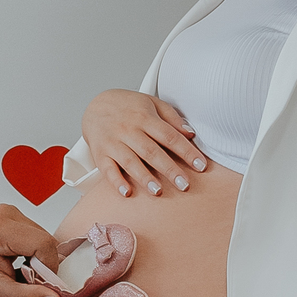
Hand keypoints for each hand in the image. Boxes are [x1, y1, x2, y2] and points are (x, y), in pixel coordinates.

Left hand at [0, 205, 65, 296]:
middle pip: (45, 241)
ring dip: (38, 263)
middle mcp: (5, 213)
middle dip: (42, 268)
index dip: (48, 270)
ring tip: (16, 277)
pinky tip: (16, 268)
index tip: (39, 289)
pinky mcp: (11, 220)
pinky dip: (32, 257)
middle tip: (25, 286)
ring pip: (43, 241)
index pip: (44, 244)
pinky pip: (36, 239)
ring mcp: (8, 214)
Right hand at [81, 89, 207, 197]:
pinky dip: (116, 182)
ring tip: (158, 191)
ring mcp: (113, 142)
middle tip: (184, 185)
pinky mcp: (100, 153)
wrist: (95, 105)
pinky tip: (127, 192)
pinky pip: (107, 169)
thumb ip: (172, 118)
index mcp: (144, 117)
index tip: (201, 166)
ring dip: (144, 177)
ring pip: (130, 161)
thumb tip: (190, 134)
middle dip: (169, 169)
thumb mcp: (152, 103)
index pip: (169, 136)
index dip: (186, 151)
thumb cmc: (128, 107)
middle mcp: (128, 130)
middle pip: (151, 151)